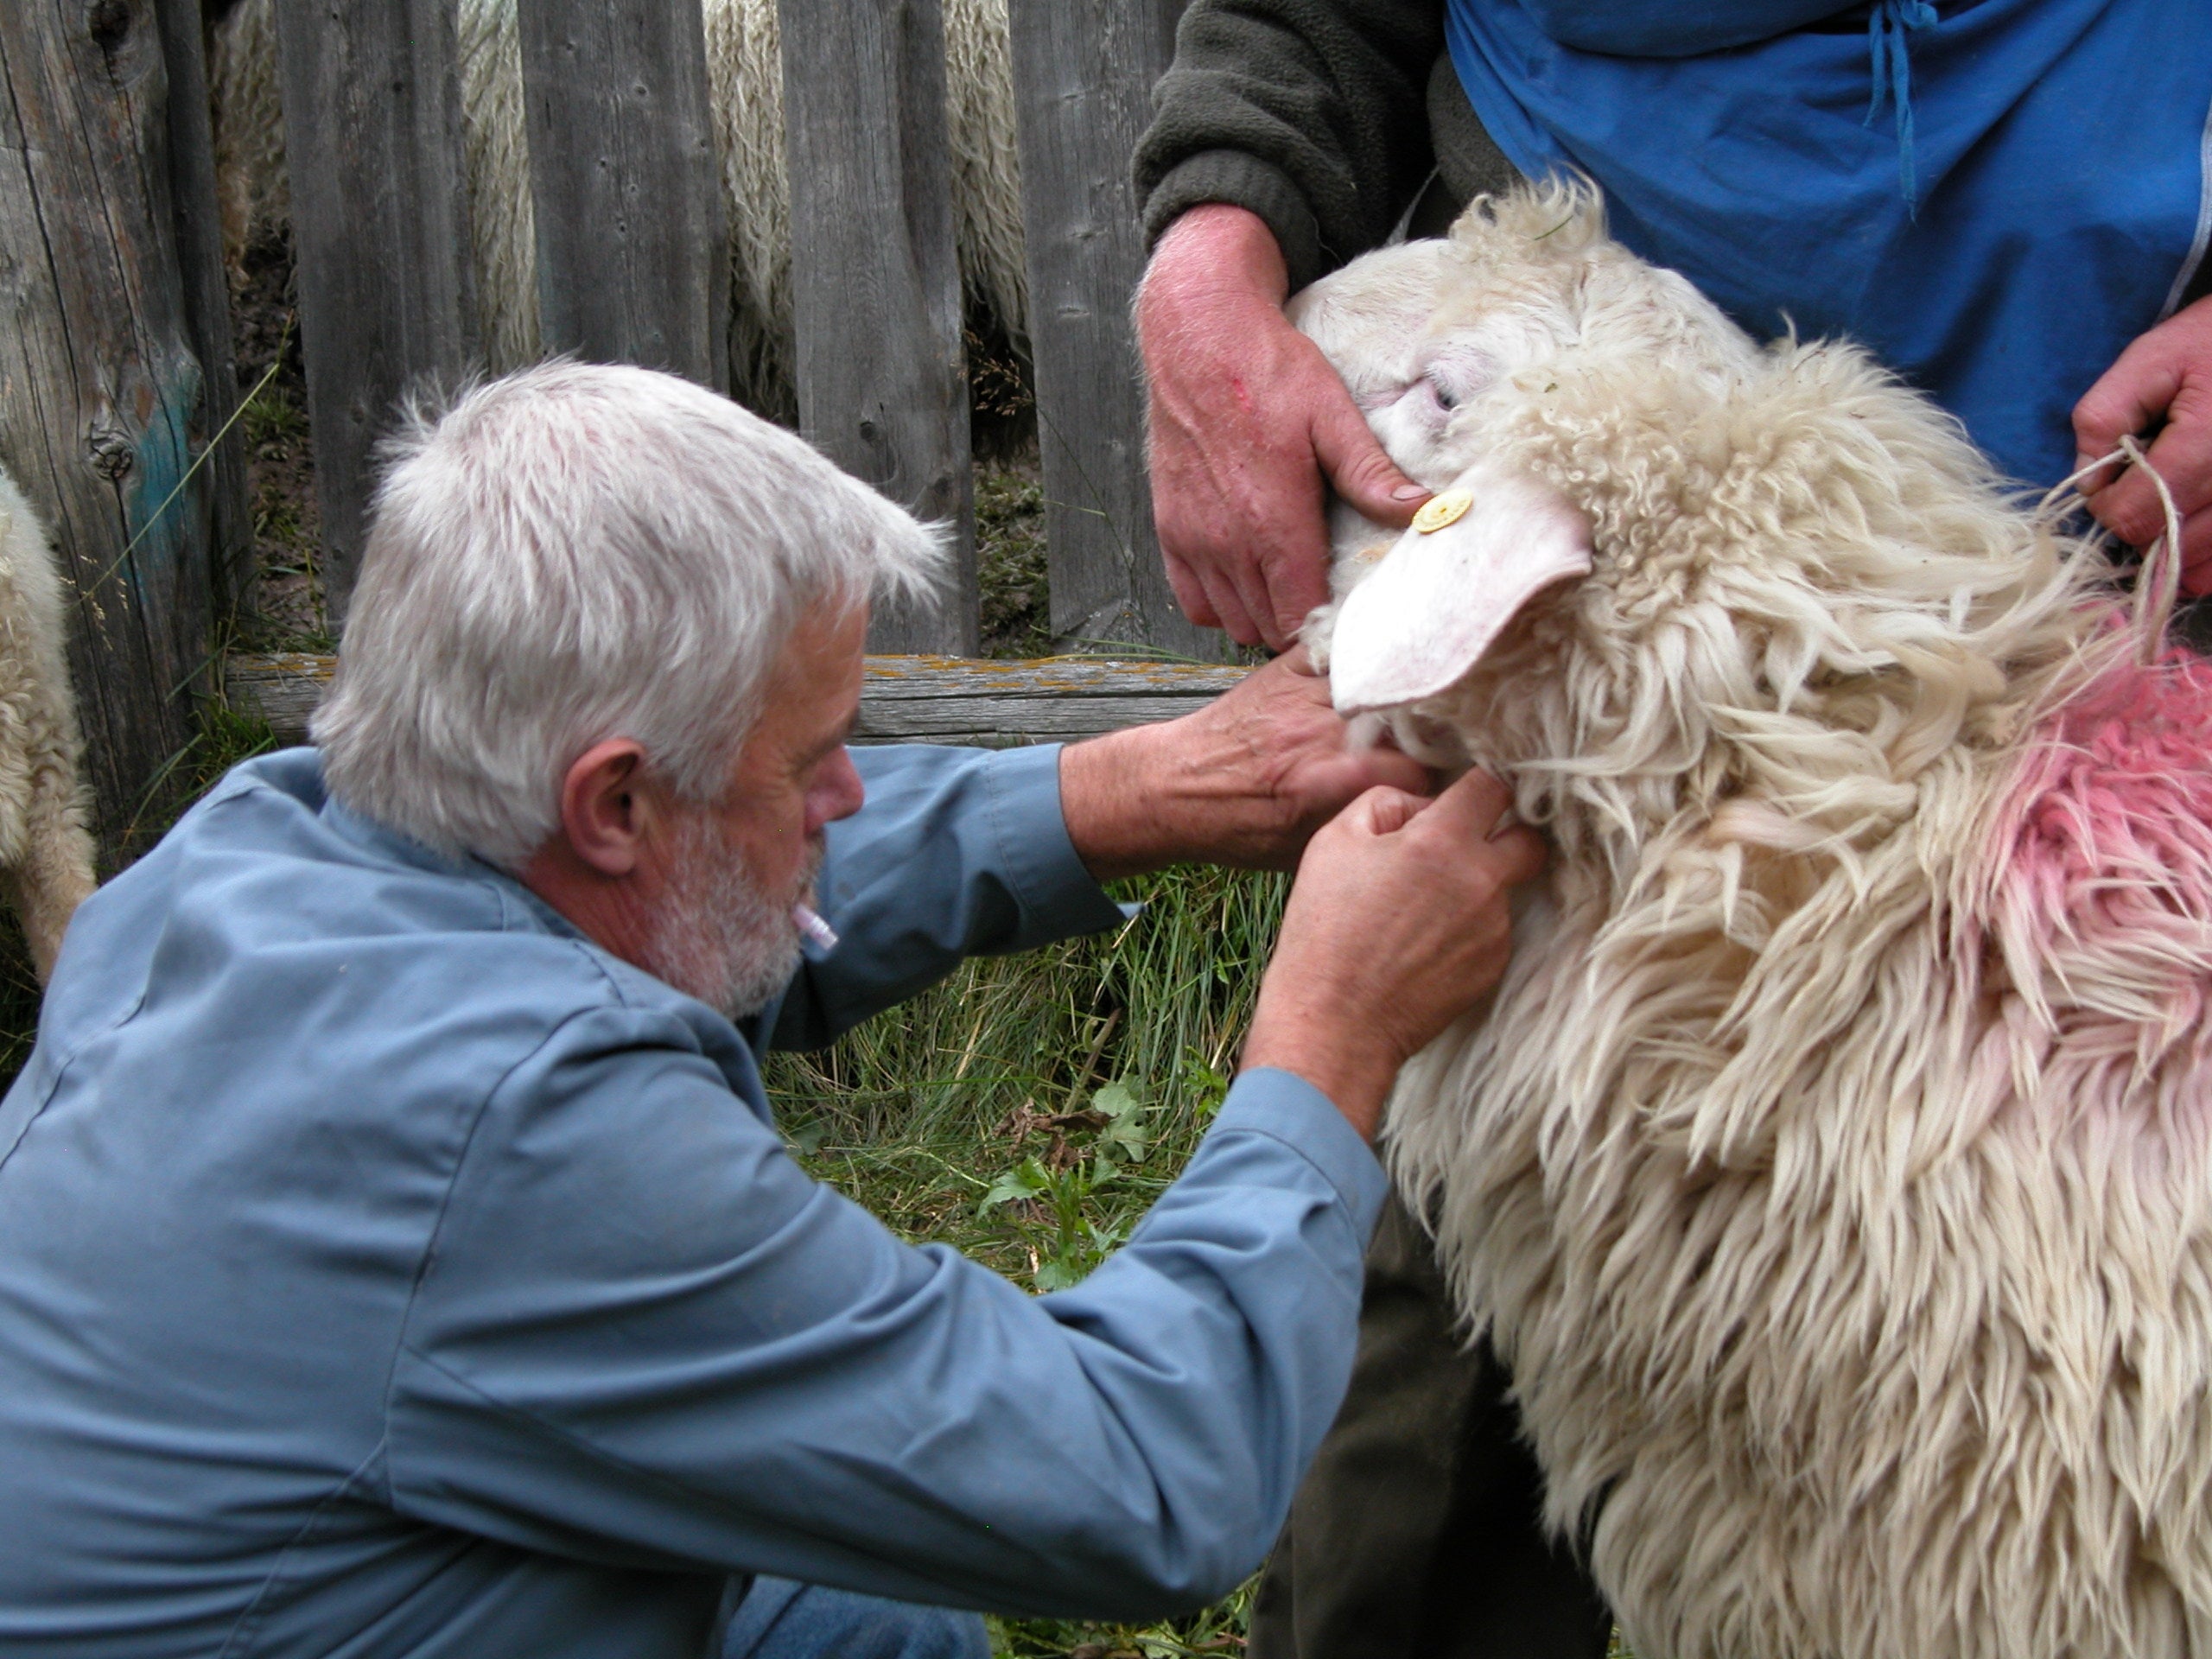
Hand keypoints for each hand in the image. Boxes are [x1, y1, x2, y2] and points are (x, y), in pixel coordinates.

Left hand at [1059, 648, 1433, 879]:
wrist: (1172, 786)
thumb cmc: (1235, 829)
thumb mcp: (1299, 852)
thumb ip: (1359, 828)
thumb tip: (1419, 821)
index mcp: (1322, 783)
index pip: (1415, 771)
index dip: (1443, 781)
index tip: (1454, 786)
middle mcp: (1317, 731)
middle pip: (1409, 720)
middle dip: (1440, 732)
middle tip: (1460, 742)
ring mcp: (1304, 693)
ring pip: (1384, 677)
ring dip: (1413, 690)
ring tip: (1439, 701)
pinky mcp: (1290, 667)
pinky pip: (1348, 645)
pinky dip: (1375, 651)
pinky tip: (1398, 660)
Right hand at [1137, 205, 1429, 649]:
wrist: (1197, 339)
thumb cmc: (1266, 371)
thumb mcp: (1332, 415)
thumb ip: (1370, 473)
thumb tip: (1422, 510)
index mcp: (1274, 521)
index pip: (1297, 616)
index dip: (1324, 627)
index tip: (1347, 616)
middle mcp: (1228, 541)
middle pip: (1265, 627)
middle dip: (1295, 622)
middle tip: (1323, 597)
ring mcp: (1194, 539)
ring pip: (1230, 621)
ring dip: (1259, 615)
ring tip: (1286, 588)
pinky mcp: (1170, 530)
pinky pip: (1193, 602)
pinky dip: (1219, 603)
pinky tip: (1245, 577)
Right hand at [1242, 768, 1545, 1139]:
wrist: (1335, 1021)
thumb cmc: (1325, 930)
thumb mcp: (1333, 841)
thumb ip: (1388, 802)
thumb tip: (1426, 806)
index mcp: (1442, 841)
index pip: (1494, 787)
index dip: (1481, 785)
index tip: (1468, 796)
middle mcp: (1482, 881)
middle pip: (1529, 839)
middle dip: (1507, 834)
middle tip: (1467, 847)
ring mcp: (1494, 927)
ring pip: (1505, 889)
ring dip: (1477, 888)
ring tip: (1422, 912)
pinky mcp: (1495, 966)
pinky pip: (1494, 931)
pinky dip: (1469, 929)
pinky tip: (1426, 946)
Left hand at [2072, 295, 2211, 590]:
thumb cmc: (2210, 343)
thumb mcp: (2150, 360)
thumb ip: (2105, 416)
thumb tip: (2089, 480)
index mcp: (2209, 439)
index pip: (2135, 514)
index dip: (2106, 505)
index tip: (2109, 481)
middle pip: (2166, 543)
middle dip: (2137, 523)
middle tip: (2142, 485)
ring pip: (2199, 562)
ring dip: (2170, 544)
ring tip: (2170, 497)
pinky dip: (2202, 559)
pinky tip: (2192, 526)